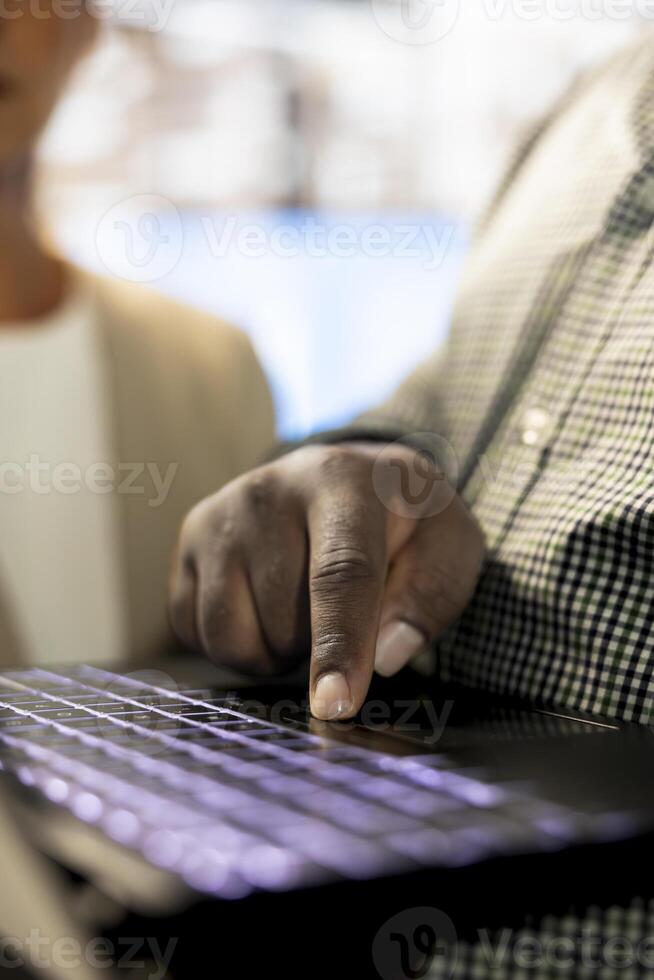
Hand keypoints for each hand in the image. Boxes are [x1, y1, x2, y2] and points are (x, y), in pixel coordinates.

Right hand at [169, 443, 484, 719]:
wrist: (344, 477)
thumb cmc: (402, 522)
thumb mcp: (447, 546)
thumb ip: (429, 597)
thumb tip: (385, 657)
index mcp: (341, 482)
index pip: (340, 573)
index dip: (339, 645)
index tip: (335, 705)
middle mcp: (267, 491)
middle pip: (285, 621)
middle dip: (318, 646)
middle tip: (345, 610)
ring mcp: (217, 515)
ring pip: (231, 636)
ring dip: (273, 650)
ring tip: (301, 607)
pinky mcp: (186, 543)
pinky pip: (196, 635)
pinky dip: (236, 642)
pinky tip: (263, 604)